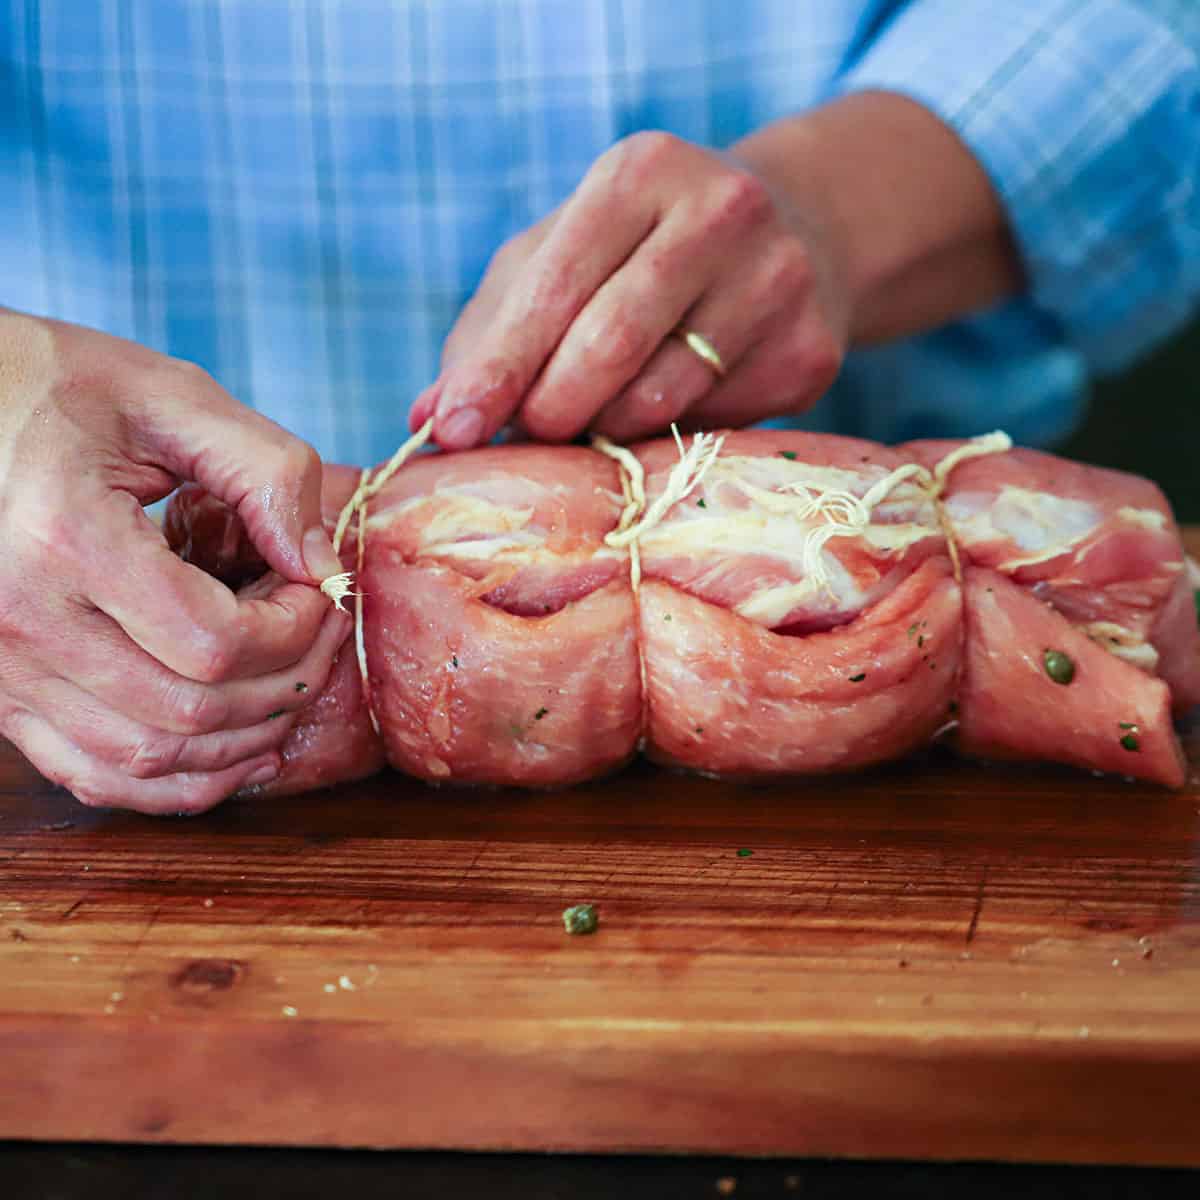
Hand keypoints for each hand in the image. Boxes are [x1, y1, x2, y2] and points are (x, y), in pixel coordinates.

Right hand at [0, 310, 349, 813]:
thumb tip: (319, 562)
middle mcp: (23, 622)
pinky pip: (95, 775)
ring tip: (289, 690)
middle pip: (192, 711)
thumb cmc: (54, 387)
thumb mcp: (168, 394)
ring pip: (148, 759)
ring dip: (242, 742)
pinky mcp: (1, 693)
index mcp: (66, 540)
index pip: (216, 642)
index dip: (294, 629)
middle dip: (285, 683)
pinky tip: (233, 753)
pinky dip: (176, 783)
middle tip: (319, 635)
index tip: (317, 588)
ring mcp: (3, 670)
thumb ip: (263, 469)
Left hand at [411, 131, 846, 445]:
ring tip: (593, 421)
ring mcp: (778, 281)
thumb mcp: (564, 256)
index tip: (454, 430)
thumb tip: (428, 417)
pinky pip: (713, 425)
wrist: (801, 234)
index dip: (498, 368)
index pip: (553, 285)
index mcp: (641, 172)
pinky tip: (662, 414)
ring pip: (662, 396)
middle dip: (550, 408)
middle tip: (531, 433)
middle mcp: (721, 211)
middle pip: (609, 343)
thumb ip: (493, 328)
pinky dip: (667, 437)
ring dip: (606, 430)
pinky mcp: (810, 351)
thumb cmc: (646, 252)